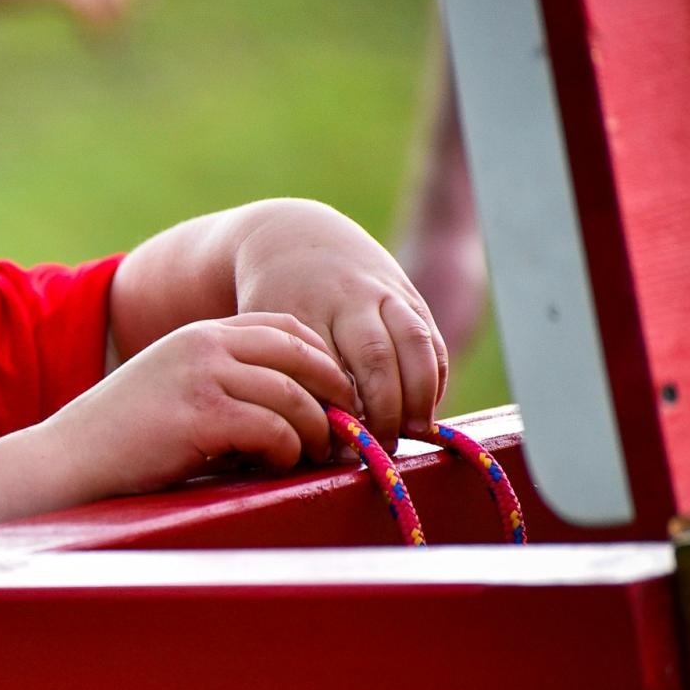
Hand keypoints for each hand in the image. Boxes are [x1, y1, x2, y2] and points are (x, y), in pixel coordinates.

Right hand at [43, 313, 356, 496]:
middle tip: (344, 427)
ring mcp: (202, 377)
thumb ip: (224, 382)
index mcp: (200, 333)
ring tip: (314, 455)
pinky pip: (273, 429)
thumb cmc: (123, 438)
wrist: (69, 459)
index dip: (320, 357)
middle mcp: (204, 345)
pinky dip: (287, 451)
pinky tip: (276, 465)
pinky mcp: (201, 416)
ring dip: (315, 430)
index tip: (333, 392)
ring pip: (294, 394)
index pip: (283, 326)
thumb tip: (297, 409)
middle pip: (300, 355)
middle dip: (333, 392)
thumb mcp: (175, 388)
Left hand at [232, 200, 448, 445]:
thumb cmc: (269, 304)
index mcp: (299, 312)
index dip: (336, 414)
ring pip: (412, 343)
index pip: (324, 373)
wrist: (293, 239)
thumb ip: (273, 380)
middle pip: (373, 359)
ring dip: (418, 394)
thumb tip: (290, 449)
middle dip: (382, 409)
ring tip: (413, 432)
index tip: (337, 449)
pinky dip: (434, 377)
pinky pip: (430, 338)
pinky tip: (425, 409)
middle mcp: (344, 300)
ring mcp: (380, 293)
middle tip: (380, 447)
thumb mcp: (256, 333)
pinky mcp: (407, 294)